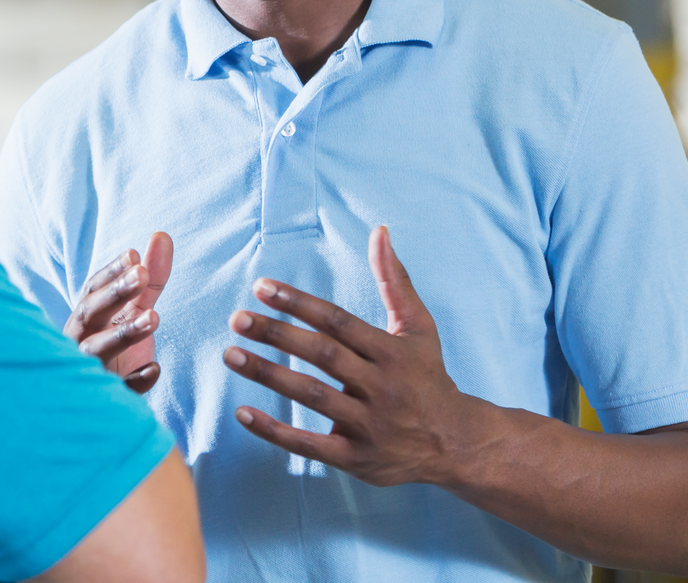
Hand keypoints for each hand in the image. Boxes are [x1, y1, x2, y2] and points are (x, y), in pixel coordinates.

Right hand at [63, 232, 172, 392]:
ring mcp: (90, 367)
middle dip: (115, 293)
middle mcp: (80, 338)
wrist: (98, 397)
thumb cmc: (116, 341)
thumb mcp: (134, 308)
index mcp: (86, 315)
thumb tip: (162, 235)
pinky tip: (154, 369)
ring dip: (124, 333)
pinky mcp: (104, 395)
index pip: (92, 288)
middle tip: (142, 274)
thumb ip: (149, 277)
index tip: (134, 255)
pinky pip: (116, 389)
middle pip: (90, 313)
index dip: (111, 272)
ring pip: (98, 350)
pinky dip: (134, 380)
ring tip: (154, 317)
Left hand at [222, 225, 473, 485]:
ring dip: (268, 375)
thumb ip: (394, 280)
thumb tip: (379, 230)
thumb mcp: (418, 328)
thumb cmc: (428, 377)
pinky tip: (243, 413)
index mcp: (391, 352)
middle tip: (236, 318)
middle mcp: (381, 386)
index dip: (298, 303)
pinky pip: (310, 445)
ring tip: (230, 354)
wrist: (457, 445)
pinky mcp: (356, 458)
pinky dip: (275, 431)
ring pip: (312, 396)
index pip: (338, 322)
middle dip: (277, 334)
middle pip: (322, 355)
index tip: (261, 287)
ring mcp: (368, 424)